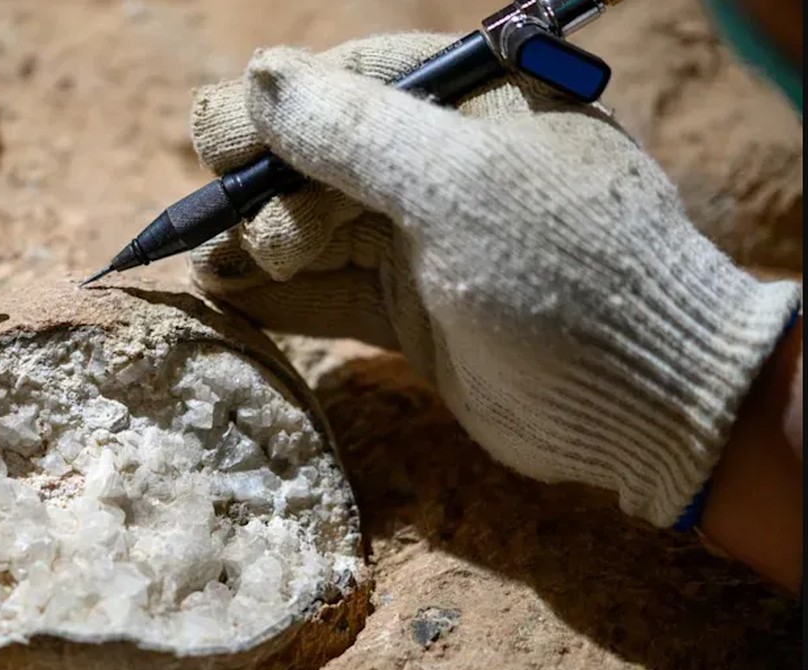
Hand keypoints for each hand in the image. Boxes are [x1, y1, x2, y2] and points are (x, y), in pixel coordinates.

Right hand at [186, 33, 801, 529]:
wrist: (642, 400)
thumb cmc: (563, 271)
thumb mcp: (458, 187)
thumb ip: (355, 133)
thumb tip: (258, 78)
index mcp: (462, 103)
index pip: (341, 83)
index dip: (272, 112)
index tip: (218, 147)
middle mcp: (434, 164)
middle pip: (313, 158)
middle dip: (266, 189)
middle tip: (258, 231)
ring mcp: (419, 239)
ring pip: (309, 226)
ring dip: (256, 244)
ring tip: (218, 268)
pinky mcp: (407, 307)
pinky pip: (325, 291)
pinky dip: (275, 296)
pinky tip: (224, 297)